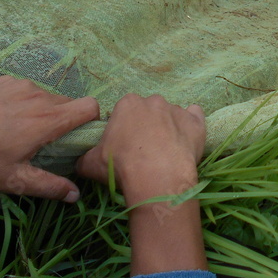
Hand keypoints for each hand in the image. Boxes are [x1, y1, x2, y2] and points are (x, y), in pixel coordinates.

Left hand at [0, 76, 98, 201]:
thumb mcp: (13, 180)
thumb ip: (49, 186)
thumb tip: (75, 194)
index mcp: (48, 119)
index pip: (91, 106)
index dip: (91, 120)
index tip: (78, 135)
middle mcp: (40, 96)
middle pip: (68, 104)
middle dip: (63, 121)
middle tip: (43, 140)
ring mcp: (21, 85)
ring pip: (45, 97)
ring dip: (40, 111)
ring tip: (16, 129)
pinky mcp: (4, 80)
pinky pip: (24, 90)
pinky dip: (20, 102)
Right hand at [76, 94, 204, 205]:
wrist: (158, 176)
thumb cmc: (121, 166)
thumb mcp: (90, 164)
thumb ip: (84, 158)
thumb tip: (80, 161)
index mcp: (128, 104)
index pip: (124, 111)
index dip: (123, 128)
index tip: (123, 145)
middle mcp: (154, 101)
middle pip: (148, 111)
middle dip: (146, 126)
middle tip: (143, 150)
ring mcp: (177, 109)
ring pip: (171, 115)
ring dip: (167, 128)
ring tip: (164, 153)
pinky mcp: (197, 122)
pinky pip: (195, 117)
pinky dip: (191, 125)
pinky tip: (186, 139)